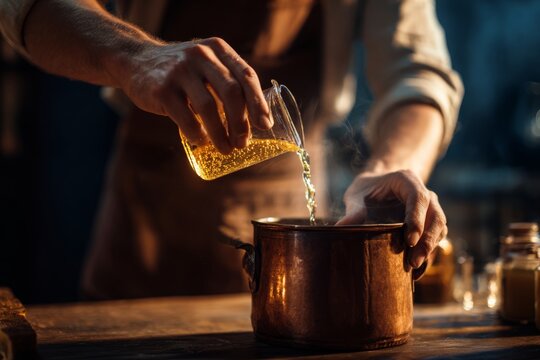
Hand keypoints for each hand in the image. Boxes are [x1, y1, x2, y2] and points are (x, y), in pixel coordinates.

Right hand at [115, 37, 271, 153]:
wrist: (135, 60)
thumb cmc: (181, 71)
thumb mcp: (206, 64)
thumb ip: (228, 82)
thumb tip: (257, 120)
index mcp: (218, 49)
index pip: (246, 76)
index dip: (258, 103)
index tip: (265, 125)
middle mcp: (201, 55)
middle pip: (232, 93)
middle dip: (241, 122)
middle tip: (242, 142)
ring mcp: (179, 71)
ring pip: (208, 108)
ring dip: (220, 134)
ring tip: (225, 149)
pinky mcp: (161, 89)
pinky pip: (185, 118)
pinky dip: (197, 134)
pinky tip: (202, 141)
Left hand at [337, 170, 447, 268]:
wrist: (374, 188)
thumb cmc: (365, 190)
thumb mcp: (356, 197)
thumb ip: (353, 211)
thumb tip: (341, 227)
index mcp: (406, 180)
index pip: (418, 198)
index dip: (416, 219)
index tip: (409, 241)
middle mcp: (424, 193)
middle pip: (436, 216)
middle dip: (427, 241)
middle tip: (414, 262)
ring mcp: (430, 208)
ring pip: (440, 228)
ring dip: (430, 249)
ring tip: (414, 269)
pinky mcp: (430, 223)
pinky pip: (436, 238)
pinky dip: (428, 254)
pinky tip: (416, 270)